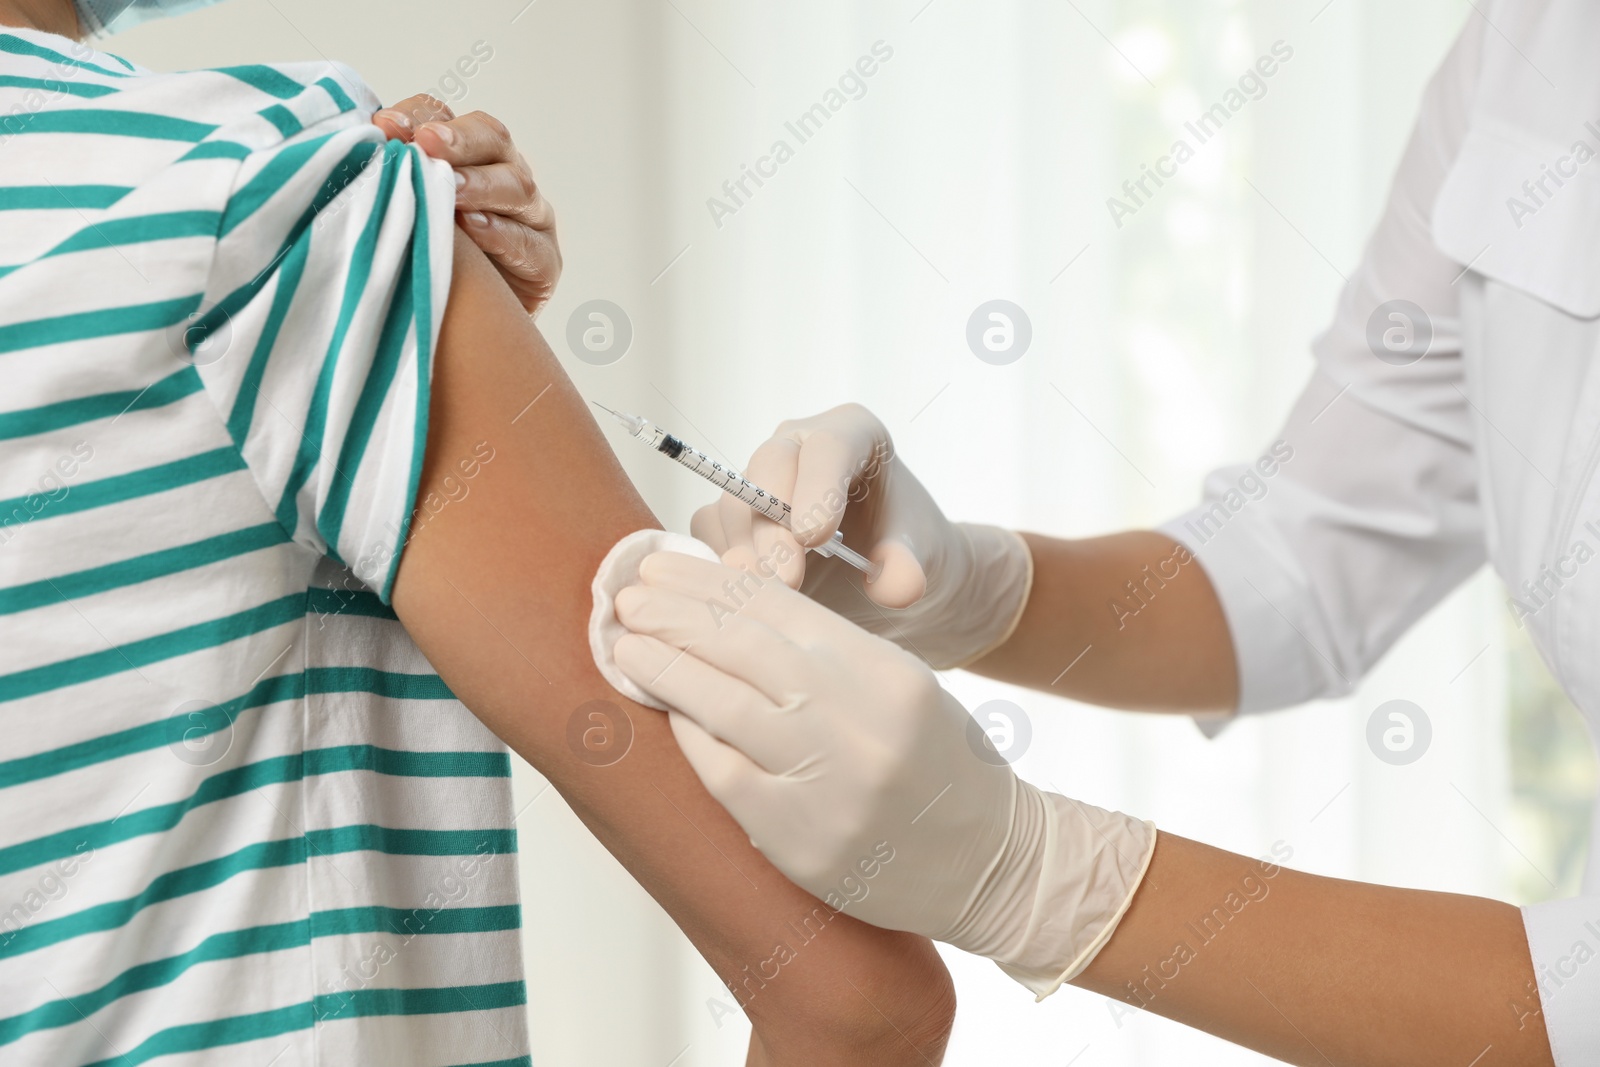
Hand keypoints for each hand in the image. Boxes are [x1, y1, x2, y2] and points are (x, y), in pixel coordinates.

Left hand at [374, 95, 560, 316]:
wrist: (461, 336)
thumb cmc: (421, 267)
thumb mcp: (399, 217)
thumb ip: (386, 183)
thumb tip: (351, 150)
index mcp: (465, 157)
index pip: (445, 118)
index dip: (418, 116)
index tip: (385, 127)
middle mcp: (503, 177)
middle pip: (492, 138)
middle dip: (458, 140)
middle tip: (427, 145)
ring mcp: (530, 218)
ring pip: (517, 186)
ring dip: (481, 185)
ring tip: (450, 190)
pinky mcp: (545, 262)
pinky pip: (531, 243)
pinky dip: (503, 235)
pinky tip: (475, 229)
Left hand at [612, 549, 1155, 994]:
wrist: (988, 861)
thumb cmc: (937, 762)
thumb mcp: (900, 685)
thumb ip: (825, 652)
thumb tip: (724, 613)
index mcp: (884, 672)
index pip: (778, 609)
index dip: (711, 582)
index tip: (664, 567)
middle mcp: (856, 722)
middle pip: (742, 648)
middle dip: (676, 615)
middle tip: (627, 593)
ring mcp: (826, 784)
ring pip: (722, 705)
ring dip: (665, 667)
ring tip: (625, 640)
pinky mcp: (799, 839)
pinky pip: (723, 772)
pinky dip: (689, 734)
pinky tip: (664, 708)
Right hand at [690, 403, 1033, 668]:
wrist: (884, 579)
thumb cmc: (906, 552)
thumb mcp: (923, 559)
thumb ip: (911, 568)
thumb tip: (892, 587)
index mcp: (852, 433)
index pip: (827, 446)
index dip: (816, 487)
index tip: (816, 536)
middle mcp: (797, 447)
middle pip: (767, 470)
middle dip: (772, 527)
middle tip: (787, 579)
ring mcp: (757, 481)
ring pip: (731, 506)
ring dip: (744, 554)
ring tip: (766, 596)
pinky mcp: (729, 520)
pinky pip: (707, 537)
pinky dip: (719, 570)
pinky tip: (742, 602)